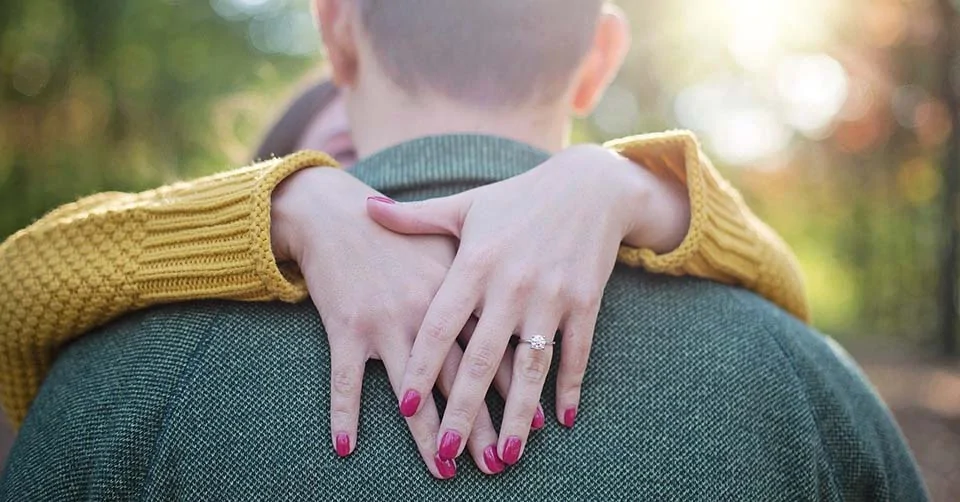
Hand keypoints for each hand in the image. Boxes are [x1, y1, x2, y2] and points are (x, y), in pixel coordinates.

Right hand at [271, 167, 533, 477]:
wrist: (338, 213)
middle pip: (460, 378)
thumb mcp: (450, 245)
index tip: (537, 424)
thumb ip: (484, 279)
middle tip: (499, 464)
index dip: (516, 388)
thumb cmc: (401, 235)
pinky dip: (343, 412)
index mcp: (457, 290)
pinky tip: (346, 446)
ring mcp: (386, 320)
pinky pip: (346, 378)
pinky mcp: (346, 326)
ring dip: (427, 434)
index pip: (495, 348)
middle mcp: (426, 310)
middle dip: (480, 425)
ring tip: (444, 469)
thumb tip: (522, 320)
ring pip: (411, 389)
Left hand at [367, 144, 689, 464]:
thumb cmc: (518, 198)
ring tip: (506, 456)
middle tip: (447, 453)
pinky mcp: (585, 301)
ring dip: (519, 414)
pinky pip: (576, 353)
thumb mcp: (465, 205)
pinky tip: (563, 421)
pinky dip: (570, 387)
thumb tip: (365, 207)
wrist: (590, 186)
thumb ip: (415, 217)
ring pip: (531, 365)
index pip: (440, 326)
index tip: (404, 407)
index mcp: (475, 263)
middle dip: (463, 410)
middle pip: (482, 359)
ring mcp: (551, 295)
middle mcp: (511, 284)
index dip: (421, 368)